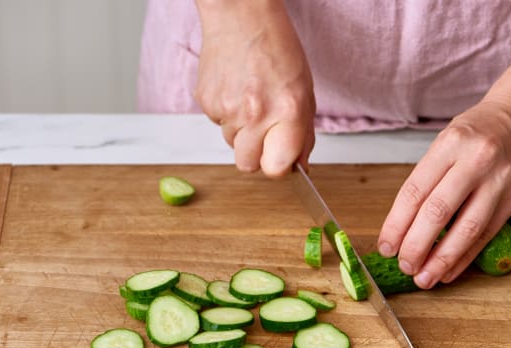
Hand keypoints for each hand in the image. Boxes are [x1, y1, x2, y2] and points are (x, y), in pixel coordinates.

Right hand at [194, 0, 315, 175]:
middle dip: (256, 155)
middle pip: (247, 165)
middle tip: (264, 131)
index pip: (276, 169)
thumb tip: (299, 164)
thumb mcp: (304, 91)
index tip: (281, 158)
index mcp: (287, 112)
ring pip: (231, 143)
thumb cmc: (276, 48)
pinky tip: (235, 89)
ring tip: (250, 99)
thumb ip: (303, 133)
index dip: (278, 167)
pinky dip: (226, 113)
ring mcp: (227, 109)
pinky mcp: (205, 102)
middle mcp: (255, 114)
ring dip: (241, 131)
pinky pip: (217, 123)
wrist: (240, 15)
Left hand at [377, 98, 510, 288]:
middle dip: (417, 245)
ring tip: (425, 278)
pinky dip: (465, 257)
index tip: (386, 247)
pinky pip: (486, 235)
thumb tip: (401, 228)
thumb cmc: (477, 132)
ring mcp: (499, 181)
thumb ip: (427, 179)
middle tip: (404, 266)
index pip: (415, 191)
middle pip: (439, 212)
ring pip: (467, 228)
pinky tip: (449, 271)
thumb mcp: (446, 142)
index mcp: (450, 144)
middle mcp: (476, 161)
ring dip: (442, 259)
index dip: (397, 224)